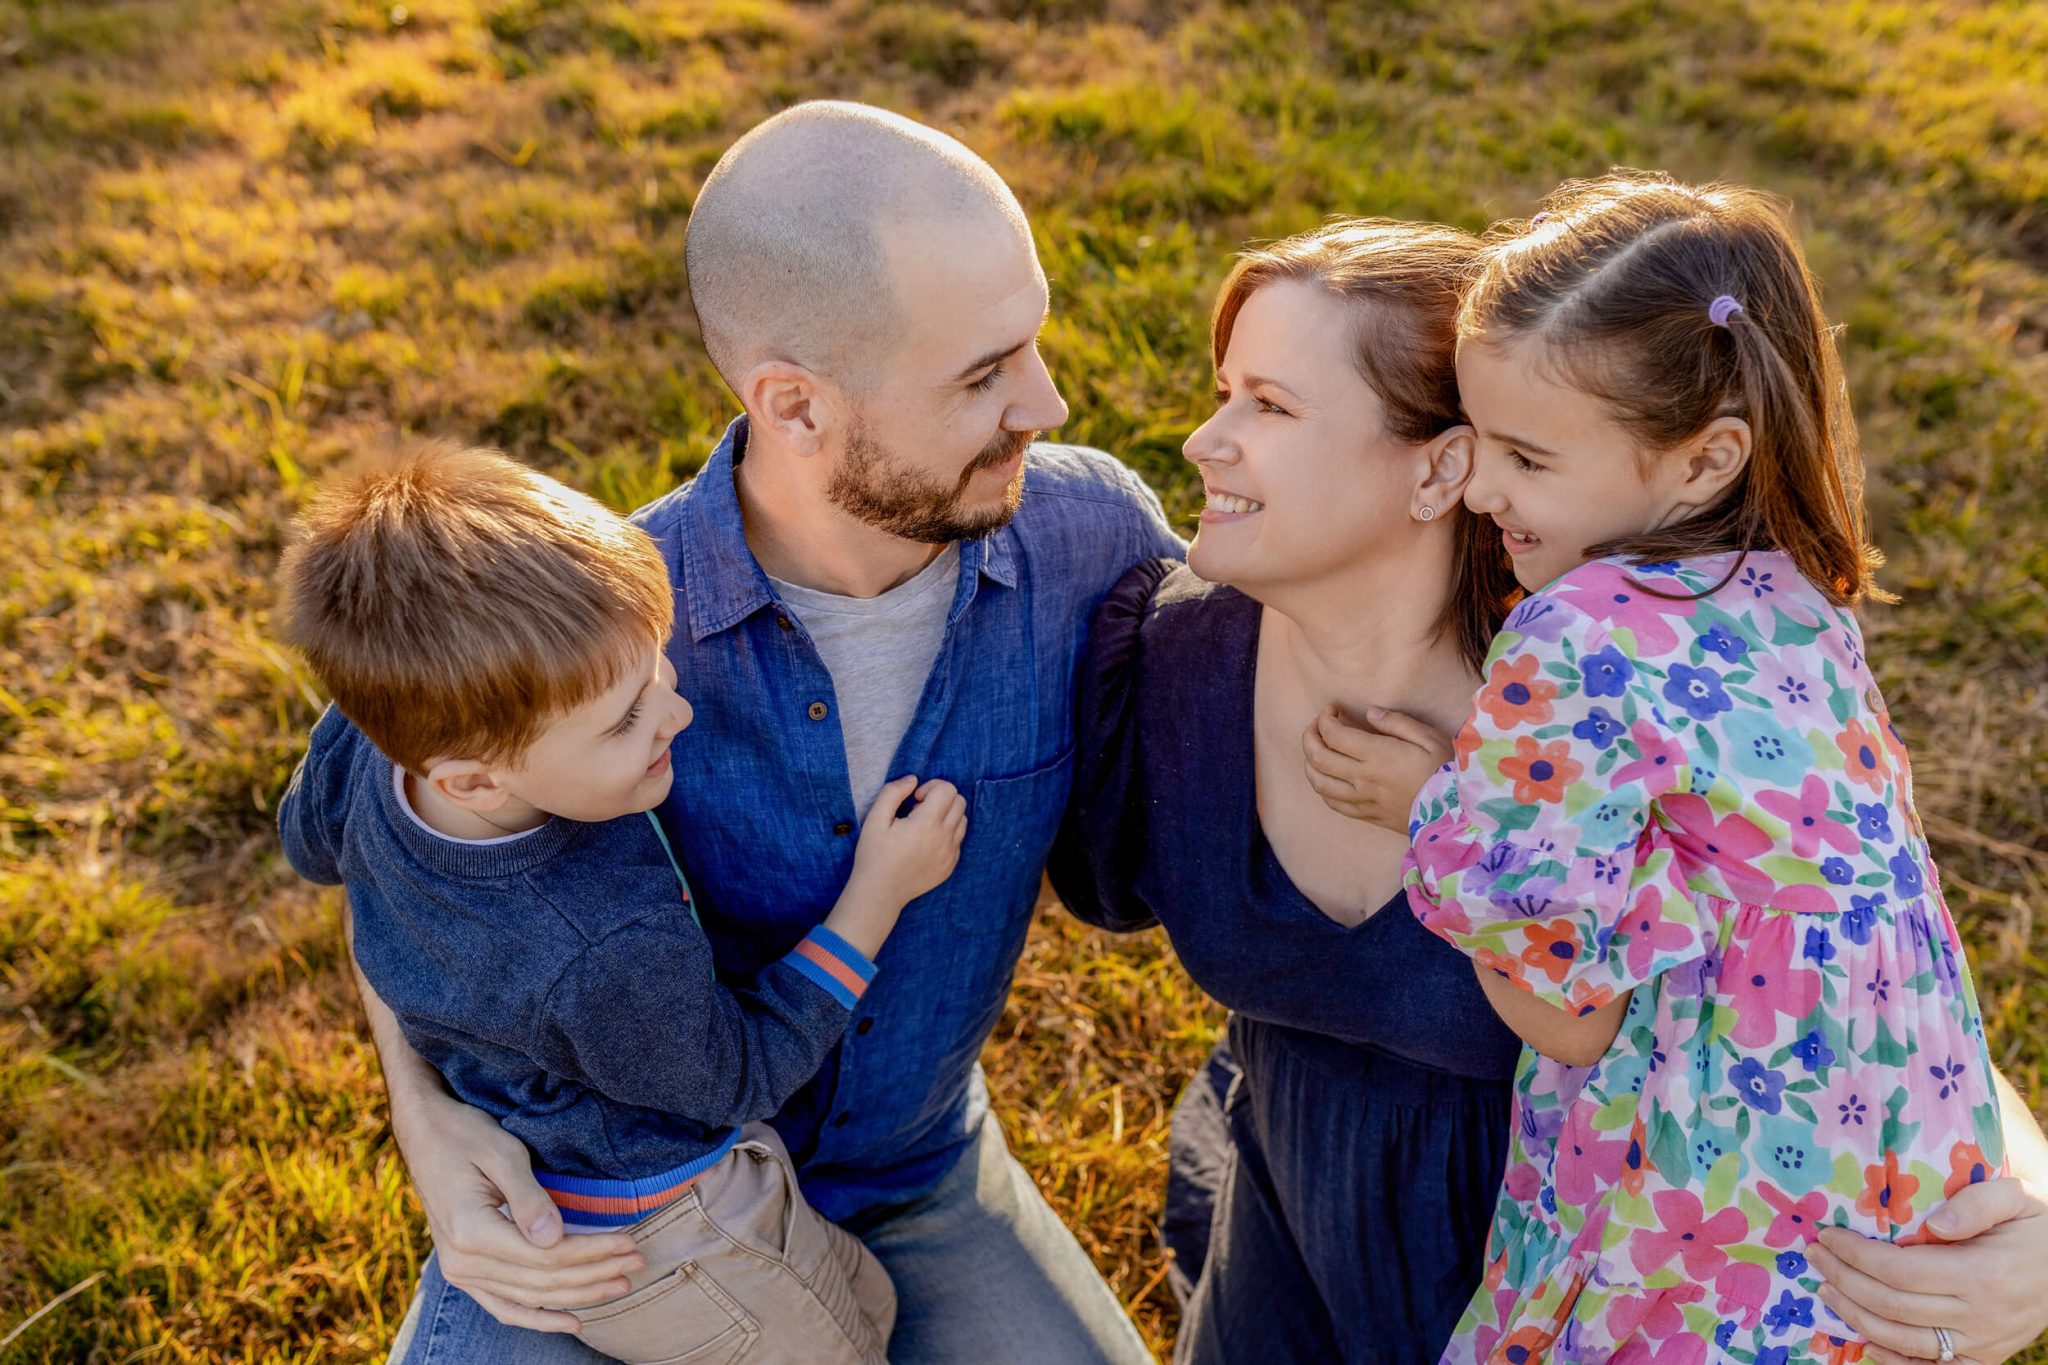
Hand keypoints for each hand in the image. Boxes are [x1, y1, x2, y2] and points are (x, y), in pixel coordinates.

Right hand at [396, 1086, 643, 1330]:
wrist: (424, 1135)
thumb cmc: (465, 1134)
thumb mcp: (501, 1153)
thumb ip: (528, 1198)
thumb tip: (555, 1239)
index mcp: (470, 1231)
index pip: (546, 1255)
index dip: (592, 1252)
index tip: (629, 1243)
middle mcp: (462, 1261)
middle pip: (542, 1279)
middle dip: (595, 1273)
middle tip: (636, 1263)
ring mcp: (460, 1271)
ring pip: (529, 1296)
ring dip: (577, 1294)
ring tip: (619, 1285)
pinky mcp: (464, 1271)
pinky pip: (503, 1306)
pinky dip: (538, 1317)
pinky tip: (571, 1321)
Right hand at [849, 775, 966, 906]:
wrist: (880, 892)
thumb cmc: (874, 855)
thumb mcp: (875, 819)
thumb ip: (893, 792)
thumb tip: (912, 779)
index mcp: (927, 823)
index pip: (948, 789)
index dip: (931, 787)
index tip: (914, 799)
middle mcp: (945, 838)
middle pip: (960, 801)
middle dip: (941, 798)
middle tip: (918, 810)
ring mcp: (950, 854)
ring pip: (962, 820)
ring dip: (946, 815)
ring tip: (923, 826)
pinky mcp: (950, 866)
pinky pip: (958, 840)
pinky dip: (947, 833)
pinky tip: (926, 842)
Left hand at [1301, 703, 1453, 831]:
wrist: (1456, 815)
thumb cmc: (1447, 772)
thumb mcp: (1429, 737)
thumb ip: (1397, 722)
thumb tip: (1370, 714)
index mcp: (1377, 755)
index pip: (1333, 734)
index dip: (1325, 718)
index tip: (1332, 708)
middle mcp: (1363, 778)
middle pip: (1318, 757)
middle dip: (1310, 735)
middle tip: (1317, 724)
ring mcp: (1362, 799)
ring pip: (1319, 782)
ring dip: (1309, 762)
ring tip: (1316, 749)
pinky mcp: (1367, 815)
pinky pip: (1333, 803)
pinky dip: (1322, 787)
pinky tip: (1327, 777)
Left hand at [1809, 1177, 2047, 1363]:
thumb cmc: (2037, 1227)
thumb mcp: (2015, 1198)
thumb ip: (1976, 1203)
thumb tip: (1935, 1223)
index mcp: (1983, 1274)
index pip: (1900, 1270)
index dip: (1855, 1255)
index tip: (1826, 1235)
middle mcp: (1981, 1315)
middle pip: (1893, 1306)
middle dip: (1843, 1281)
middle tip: (1814, 1257)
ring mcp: (1983, 1342)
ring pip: (1904, 1340)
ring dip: (1856, 1318)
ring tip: (1826, 1291)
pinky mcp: (1985, 1357)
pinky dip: (1894, 1361)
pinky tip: (1865, 1342)